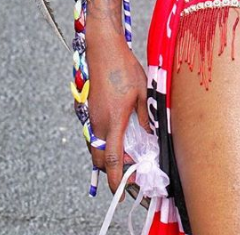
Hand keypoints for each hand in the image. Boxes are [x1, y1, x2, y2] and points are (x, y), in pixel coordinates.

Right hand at [84, 25, 149, 192]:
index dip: (117, 179)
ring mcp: (92, 117)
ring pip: (96, 148)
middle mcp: (99, 123)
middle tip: (132, 169)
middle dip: (114, 170)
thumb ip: (145, 116)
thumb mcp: (142, 91)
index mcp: (113, 122)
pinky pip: (95, 135)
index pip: (113, 160)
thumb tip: (150, 133)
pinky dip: (104, 143)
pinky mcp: (90, 110)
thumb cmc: (123, 67)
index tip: (125, 191)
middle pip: (101, 159)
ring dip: (109, 156)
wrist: (102, 48)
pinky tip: (118, 136)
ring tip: (128, 154)